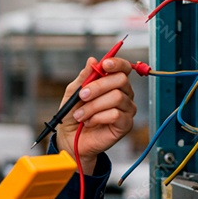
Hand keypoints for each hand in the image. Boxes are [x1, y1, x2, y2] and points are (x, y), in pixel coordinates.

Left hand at [55, 57, 135, 173]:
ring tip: (80, 115)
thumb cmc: (73, 114)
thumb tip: (92, 60)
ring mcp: (127, 109)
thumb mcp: (73, 92)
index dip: (117, 63)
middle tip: (82, 96)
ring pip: (117, 97)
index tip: (104, 64)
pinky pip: (115, 114)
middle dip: (98, 86)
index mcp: (113, 83)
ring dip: (93, 106)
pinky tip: (90, 122)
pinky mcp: (125, 124)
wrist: (70, 138)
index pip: (123, 67)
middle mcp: (124, 94)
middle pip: (121, 80)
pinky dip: (98, 117)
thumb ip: (84, 77)